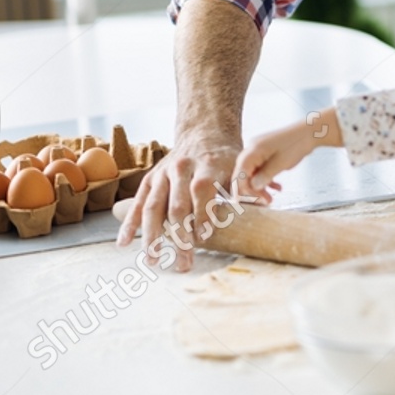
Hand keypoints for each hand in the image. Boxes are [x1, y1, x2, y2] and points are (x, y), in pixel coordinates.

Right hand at [116, 137, 241, 273]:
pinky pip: (137, 203)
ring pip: (153, 206)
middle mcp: (180, 168)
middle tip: (183, 262)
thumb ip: (249, 185)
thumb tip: (269, 199)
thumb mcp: (240, 165)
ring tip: (152, 259)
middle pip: (176, 205)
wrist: (203, 133)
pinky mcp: (149, 180)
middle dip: (179, 236)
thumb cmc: (225, 156)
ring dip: (151, 235)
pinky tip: (125, 243)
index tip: (204, 237)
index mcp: (205, 164)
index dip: (202, 213)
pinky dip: (130, 224)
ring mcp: (162, 174)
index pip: (201, 190)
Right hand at [233, 111, 337, 200]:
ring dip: (259, 188)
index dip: (244, 190)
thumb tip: (253, 188)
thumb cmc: (296, 144)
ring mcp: (258, 152)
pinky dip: (266, 180)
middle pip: (243, 175)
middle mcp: (251, 150)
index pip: (240, 174)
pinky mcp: (265, 155)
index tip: (255, 202)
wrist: (309, 132)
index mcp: (252, 150)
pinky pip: (260, 170)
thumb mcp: (281, 163)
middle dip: (252, 191)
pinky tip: (277, 188)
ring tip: (270, 199)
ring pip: (252, 174)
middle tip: (264, 202)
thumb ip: (265, 176)